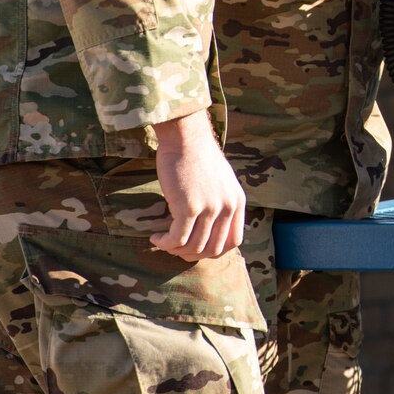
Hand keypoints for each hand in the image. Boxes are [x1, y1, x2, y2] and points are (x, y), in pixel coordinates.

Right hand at [150, 109, 244, 260]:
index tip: (197, 248)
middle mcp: (228, 207)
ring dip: (175, 250)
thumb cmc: (198, 158)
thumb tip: (210, 228)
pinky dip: (165, 243)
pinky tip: (155, 238)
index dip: (214, 251)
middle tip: (175, 248)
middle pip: (213, 249)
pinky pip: (177, 239)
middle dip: (192, 254)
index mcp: (238, 201)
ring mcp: (210, 208)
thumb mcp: (221, 182)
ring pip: (194, 247)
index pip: (234, 241)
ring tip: (163, 241)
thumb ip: (221, 203)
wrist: (186, 139)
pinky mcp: (190, 207)